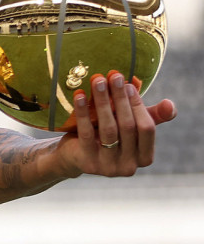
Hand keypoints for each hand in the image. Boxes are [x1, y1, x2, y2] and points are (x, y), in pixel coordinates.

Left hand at [61, 72, 176, 177]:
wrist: (74, 155)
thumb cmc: (108, 135)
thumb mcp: (130, 126)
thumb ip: (151, 116)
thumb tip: (170, 104)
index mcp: (145, 157)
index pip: (147, 128)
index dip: (138, 106)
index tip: (128, 85)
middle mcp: (129, 166)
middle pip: (127, 127)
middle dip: (120, 99)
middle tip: (113, 77)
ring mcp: (108, 167)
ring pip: (108, 129)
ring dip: (103, 101)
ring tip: (98, 81)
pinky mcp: (87, 162)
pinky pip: (86, 133)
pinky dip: (83, 112)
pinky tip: (79, 95)